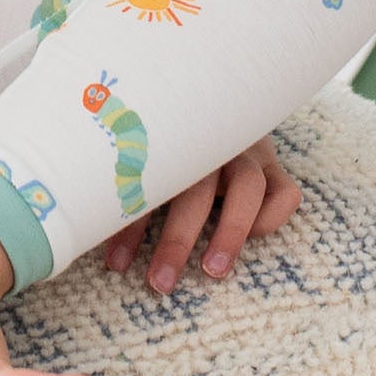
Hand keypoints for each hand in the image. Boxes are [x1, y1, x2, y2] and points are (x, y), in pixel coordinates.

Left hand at [102, 138, 299, 294]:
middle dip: (176, 240)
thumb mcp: (144, 155)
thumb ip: (125, 186)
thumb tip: (91, 235)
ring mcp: (246, 152)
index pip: (150, 180)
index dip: (130, 225)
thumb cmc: (167, 140)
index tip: (115, 265)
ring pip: (247, 187)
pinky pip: (285, 192)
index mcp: (171, 139)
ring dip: (228, 231)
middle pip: (195, 188)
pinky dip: (271, 217)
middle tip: (159, 283)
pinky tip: (252, 239)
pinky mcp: (274, 165)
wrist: (221, 93)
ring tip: (213, 271)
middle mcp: (210, 143)